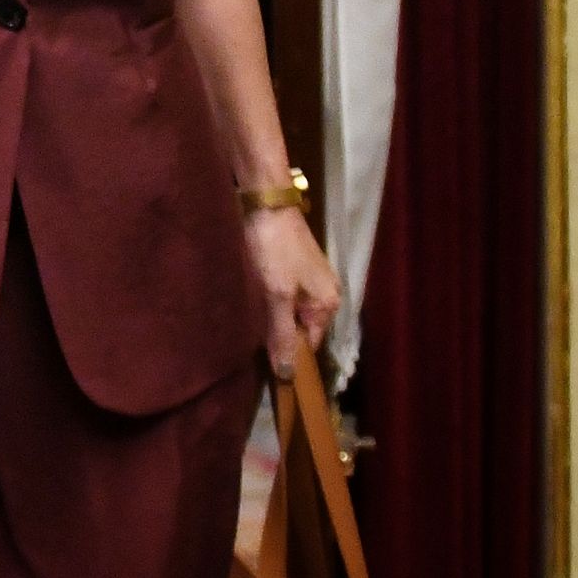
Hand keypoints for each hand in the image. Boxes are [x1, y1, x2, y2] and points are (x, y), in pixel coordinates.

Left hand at [246, 207, 343, 376]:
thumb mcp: (277, 295)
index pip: (310, 344)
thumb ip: (282, 333)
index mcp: (328, 303)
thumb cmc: (274, 249)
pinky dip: (270, 303)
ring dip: (272, 319)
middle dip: (280, 336)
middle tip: (251, 344)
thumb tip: (288, 374)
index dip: (290, 355)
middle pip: (302, 328)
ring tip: (249, 326)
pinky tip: (252, 303)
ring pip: (291, 311)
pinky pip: (285, 296)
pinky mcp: (295, 267)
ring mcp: (310, 279)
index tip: (265, 366)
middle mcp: (325, 293)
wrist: (266, 203)